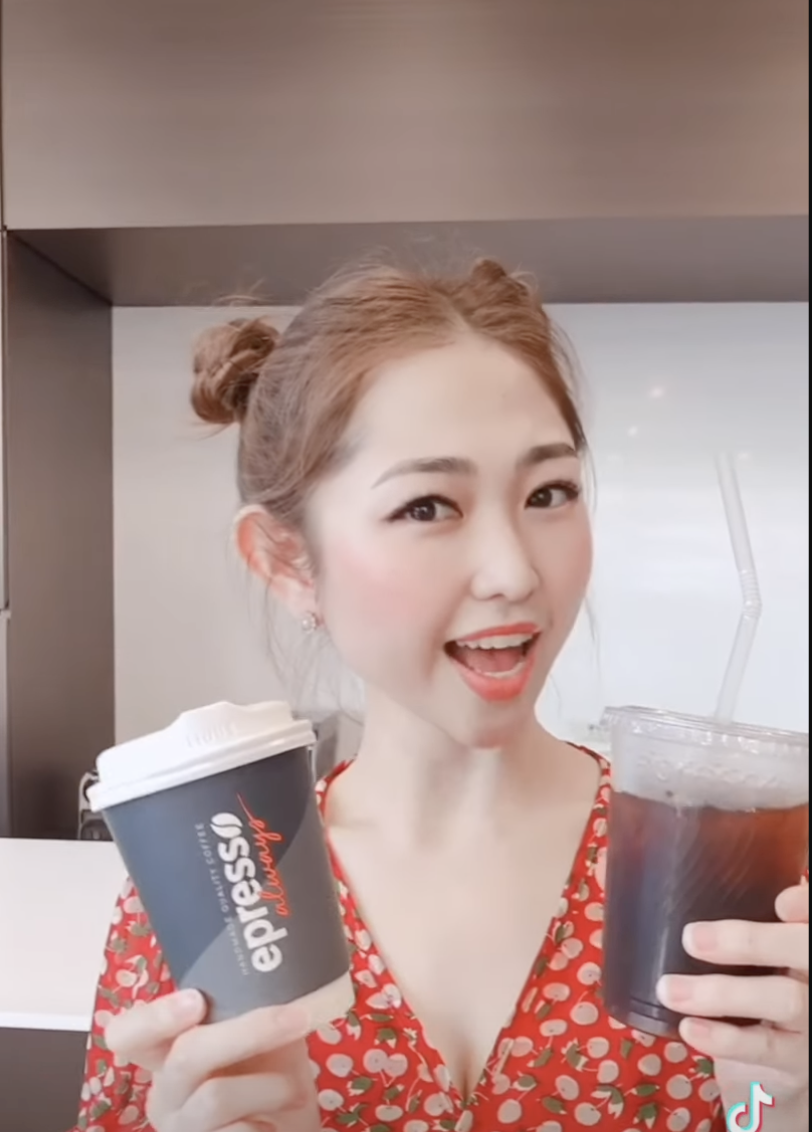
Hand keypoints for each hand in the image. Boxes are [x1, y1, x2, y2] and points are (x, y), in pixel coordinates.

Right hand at [105, 989, 318, 1131]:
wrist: (288, 1129)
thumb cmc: (271, 1078)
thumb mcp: (261, 1038)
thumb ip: (250, 1005)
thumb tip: (279, 958)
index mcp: (168, 1053)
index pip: (126, 1033)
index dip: (153, 1017)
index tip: (196, 999)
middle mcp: (165, 1092)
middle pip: (187, 1055)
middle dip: (249, 1031)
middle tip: (296, 1017)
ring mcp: (181, 1128)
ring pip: (216, 1095)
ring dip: (271, 1084)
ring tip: (295, 1088)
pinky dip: (269, 1124)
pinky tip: (277, 1123)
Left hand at [658, 884, 808, 1123]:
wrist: (777, 1048)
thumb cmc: (744, 970)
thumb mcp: (730, 936)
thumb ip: (682, 898)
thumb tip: (607, 863)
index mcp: (798, 930)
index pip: (811, 910)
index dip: (804, 902)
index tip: (779, 898)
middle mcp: (810, 967)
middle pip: (801, 950)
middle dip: (752, 941)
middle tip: (691, 938)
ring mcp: (808, 1016)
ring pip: (783, 999)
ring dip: (721, 993)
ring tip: (668, 990)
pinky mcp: (793, 1058)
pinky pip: (765, 1048)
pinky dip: (726, 1039)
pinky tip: (690, 1029)